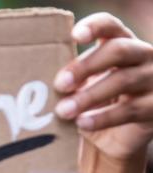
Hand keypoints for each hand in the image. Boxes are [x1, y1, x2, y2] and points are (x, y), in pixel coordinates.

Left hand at [54, 13, 152, 160]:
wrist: (115, 139)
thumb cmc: (93, 106)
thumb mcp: (81, 89)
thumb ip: (69, 80)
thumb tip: (38, 83)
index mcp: (122, 45)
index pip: (111, 27)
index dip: (95, 27)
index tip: (75, 35)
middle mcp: (143, 56)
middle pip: (118, 50)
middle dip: (86, 66)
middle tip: (60, 84)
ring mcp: (152, 80)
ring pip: (123, 80)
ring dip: (89, 96)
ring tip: (63, 111)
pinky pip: (129, 110)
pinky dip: (102, 118)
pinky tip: (82, 124)